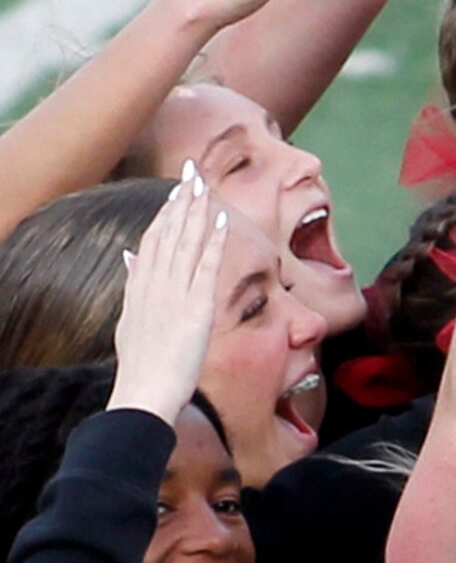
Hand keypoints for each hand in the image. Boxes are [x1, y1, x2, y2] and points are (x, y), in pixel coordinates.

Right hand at [109, 170, 229, 422]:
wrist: (144, 391)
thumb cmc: (141, 362)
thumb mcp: (128, 317)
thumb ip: (131, 283)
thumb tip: (127, 254)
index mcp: (140, 285)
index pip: (153, 238)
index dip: (166, 211)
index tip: (176, 189)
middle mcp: (155, 283)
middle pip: (169, 233)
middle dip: (181, 200)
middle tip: (192, 171)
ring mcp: (174, 294)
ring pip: (186, 243)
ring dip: (196, 212)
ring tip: (204, 184)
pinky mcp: (196, 307)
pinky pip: (206, 267)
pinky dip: (213, 242)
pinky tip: (220, 220)